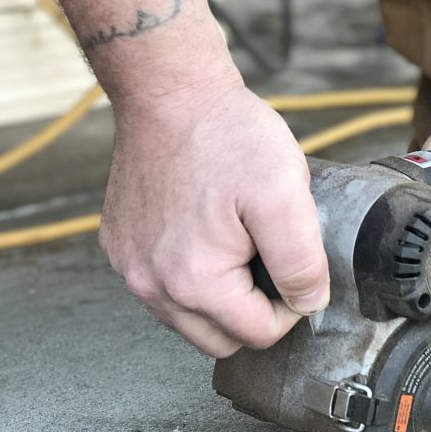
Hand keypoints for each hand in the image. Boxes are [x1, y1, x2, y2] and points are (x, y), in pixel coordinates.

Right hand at [100, 83, 328, 357]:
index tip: (294, 266)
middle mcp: (152, 285)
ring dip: (223, 299)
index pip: (259, 335)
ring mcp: (130, 268)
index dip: (290, 307)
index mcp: (194, 282)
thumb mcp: (285, 197)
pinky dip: (191, 278)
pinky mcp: (122, 248)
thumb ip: (301, 263)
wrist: (171, 92)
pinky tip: (209, 237)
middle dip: (254, 312)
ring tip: (240, 246)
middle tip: (268, 260)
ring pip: (191, 321)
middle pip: (222, 339)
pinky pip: (164, 291)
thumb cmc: (226, 137)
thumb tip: (308, 304)